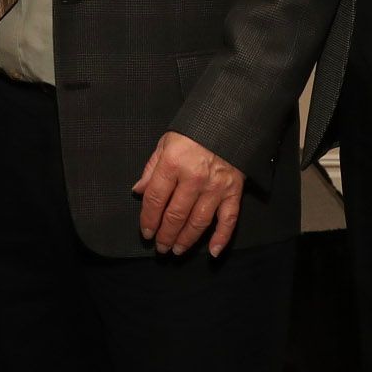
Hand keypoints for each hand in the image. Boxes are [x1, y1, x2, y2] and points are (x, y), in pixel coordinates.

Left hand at [131, 131, 244, 257]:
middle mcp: (194, 178)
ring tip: (177, 250)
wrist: (228, 120)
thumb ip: (152, 168)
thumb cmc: (193, 132)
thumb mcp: (166, 142)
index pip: (155, 199)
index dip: (148, 219)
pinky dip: (222, 238)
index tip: (146, 232)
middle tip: (160, 248)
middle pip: (175, 215)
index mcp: (173, 163)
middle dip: (165, 235)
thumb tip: (138, 191)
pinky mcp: (233, 191)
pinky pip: (228, 219)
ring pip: (198, 222)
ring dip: (186, 240)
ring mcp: (215, 186)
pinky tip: (212, 251)